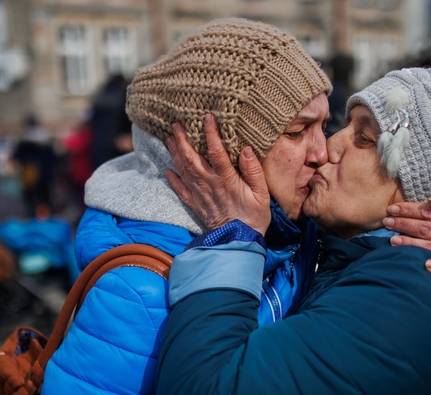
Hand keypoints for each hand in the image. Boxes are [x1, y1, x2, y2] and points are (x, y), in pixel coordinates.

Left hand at [165, 114, 270, 234]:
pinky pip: (181, 190)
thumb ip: (254, 170)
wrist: (238, 241)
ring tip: (170, 139)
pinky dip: (173, 179)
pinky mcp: (195, 205)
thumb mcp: (262, 193)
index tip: (207, 117)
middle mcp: (209, 184)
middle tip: (176, 124)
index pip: (216, 151)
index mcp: (226, 179)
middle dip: (183, 140)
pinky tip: (168, 169)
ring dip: (175, 153)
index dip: (211, 133)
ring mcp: (200, 195)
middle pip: (192, 158)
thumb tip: (246, 149)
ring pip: (183, 170)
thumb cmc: (254, 217)